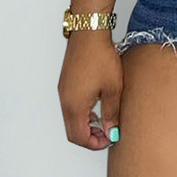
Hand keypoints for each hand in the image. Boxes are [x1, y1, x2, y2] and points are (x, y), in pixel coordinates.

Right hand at [58, 33, 123, 149]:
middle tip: (109, 134)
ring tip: (106, 121)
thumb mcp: (113, 89)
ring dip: (86, 125)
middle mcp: (64, 101)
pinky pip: (70, 107)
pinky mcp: (66, 84)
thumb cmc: (100, 57)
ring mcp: (63, 91)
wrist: (89, 33)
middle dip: (90, 137)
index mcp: (74, 106)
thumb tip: (111, 133)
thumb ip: (111, 114)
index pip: (78, 137)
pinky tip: (98, 107)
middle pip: (72, 131)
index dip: (95, 144)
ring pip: (71, 119)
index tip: (110, 139)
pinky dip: (83, 114)